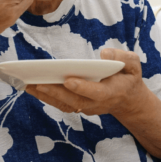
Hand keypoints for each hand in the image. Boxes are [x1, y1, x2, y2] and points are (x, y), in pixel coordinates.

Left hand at [26, 49, 148, 117]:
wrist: (128, 99)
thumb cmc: (128, 77)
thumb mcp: (133, 64)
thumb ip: (123, 58)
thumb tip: (104, 54)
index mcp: (112, 92)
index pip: (95, 92)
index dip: (82, 87)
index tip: (68, 80)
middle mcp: (97, 103)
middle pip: (74, 101)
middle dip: (55, 92)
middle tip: (37, 82)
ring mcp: (86, 107)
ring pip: (64, 104)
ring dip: (45, 95)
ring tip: (27, 84)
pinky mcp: (77, 106)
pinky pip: (60, 104)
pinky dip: (45, 97)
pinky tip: (31, 87)